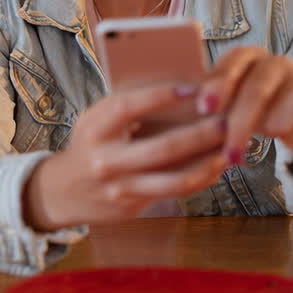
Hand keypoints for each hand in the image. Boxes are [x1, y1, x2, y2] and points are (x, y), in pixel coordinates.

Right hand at [23, 84, 226, 230]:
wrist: (63, 190)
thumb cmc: (90, 143)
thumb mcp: (95, 120)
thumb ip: (126, 108)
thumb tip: (177, 92)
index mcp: (95, 128)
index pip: (128, 107)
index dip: (160, 96)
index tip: (192, 87)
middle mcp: (106, 159)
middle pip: (162, 148)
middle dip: (200, 135)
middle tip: (228, 120)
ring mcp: (120, 186)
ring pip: (174, 179)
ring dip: (207, 164)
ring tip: (230, 149)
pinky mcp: (132, 204)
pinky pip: (174, 193)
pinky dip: (200, 179)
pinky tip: (216, 167)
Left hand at [195, 46, 292, 163]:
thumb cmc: (249, 110)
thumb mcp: (229, 104)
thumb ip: (209, 100)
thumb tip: (176, 103)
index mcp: (243, 56)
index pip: (229, 65)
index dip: (216, 85)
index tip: (203, 108)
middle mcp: (270, 60)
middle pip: (253, 89)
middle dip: (237, 122)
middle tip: (226, 150)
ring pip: (275, 106)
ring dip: (255, 132)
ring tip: (237, 155)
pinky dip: (279, 129)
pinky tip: (271, 137)